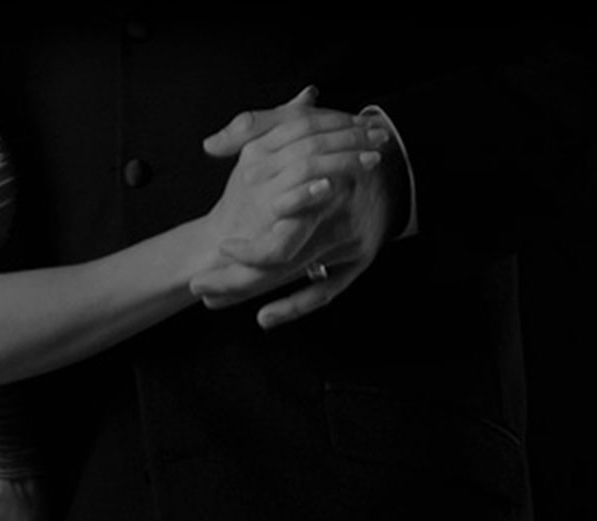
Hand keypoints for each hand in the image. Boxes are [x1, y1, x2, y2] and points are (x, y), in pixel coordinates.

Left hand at [194, 92, 397, 328]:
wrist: (399, 162)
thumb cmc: (342, 142)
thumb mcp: (298, 126)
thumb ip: (252, 127)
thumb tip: (210, 145)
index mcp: (325, 192)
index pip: (280, 234)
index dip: (246, 251)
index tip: (219, 248)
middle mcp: (339, 226)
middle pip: (279, 264)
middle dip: (234, 279)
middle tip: (197, 285)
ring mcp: (350, 248)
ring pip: (292, 277)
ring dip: (248, 292)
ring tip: (212, 300)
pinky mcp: (357, 262)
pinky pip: (324, 293)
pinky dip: (293, 307)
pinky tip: (264, 318)